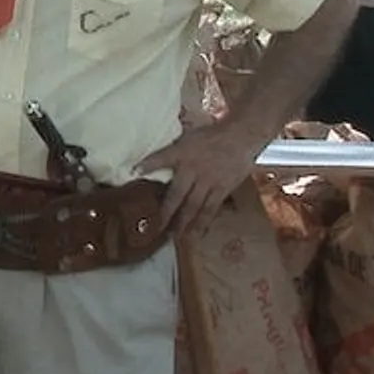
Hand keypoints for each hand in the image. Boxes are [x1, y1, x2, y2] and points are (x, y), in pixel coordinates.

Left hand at [136, 120, 260, 236]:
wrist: (240, 137)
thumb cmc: (210, 136)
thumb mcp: (187, 136)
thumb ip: (170, 151)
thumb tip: (147, 158)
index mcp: (183, 152)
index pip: (162, 158)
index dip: (148, 165)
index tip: (133, 172)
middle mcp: (194, 169)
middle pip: (177, 193)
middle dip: (165, 212)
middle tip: (154, 228)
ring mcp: (209, 181)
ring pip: (193, 205)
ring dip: (183, 222)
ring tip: (173, 237)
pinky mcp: (223, 188)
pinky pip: (211, 208)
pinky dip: (203, 221)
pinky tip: (196, 233)